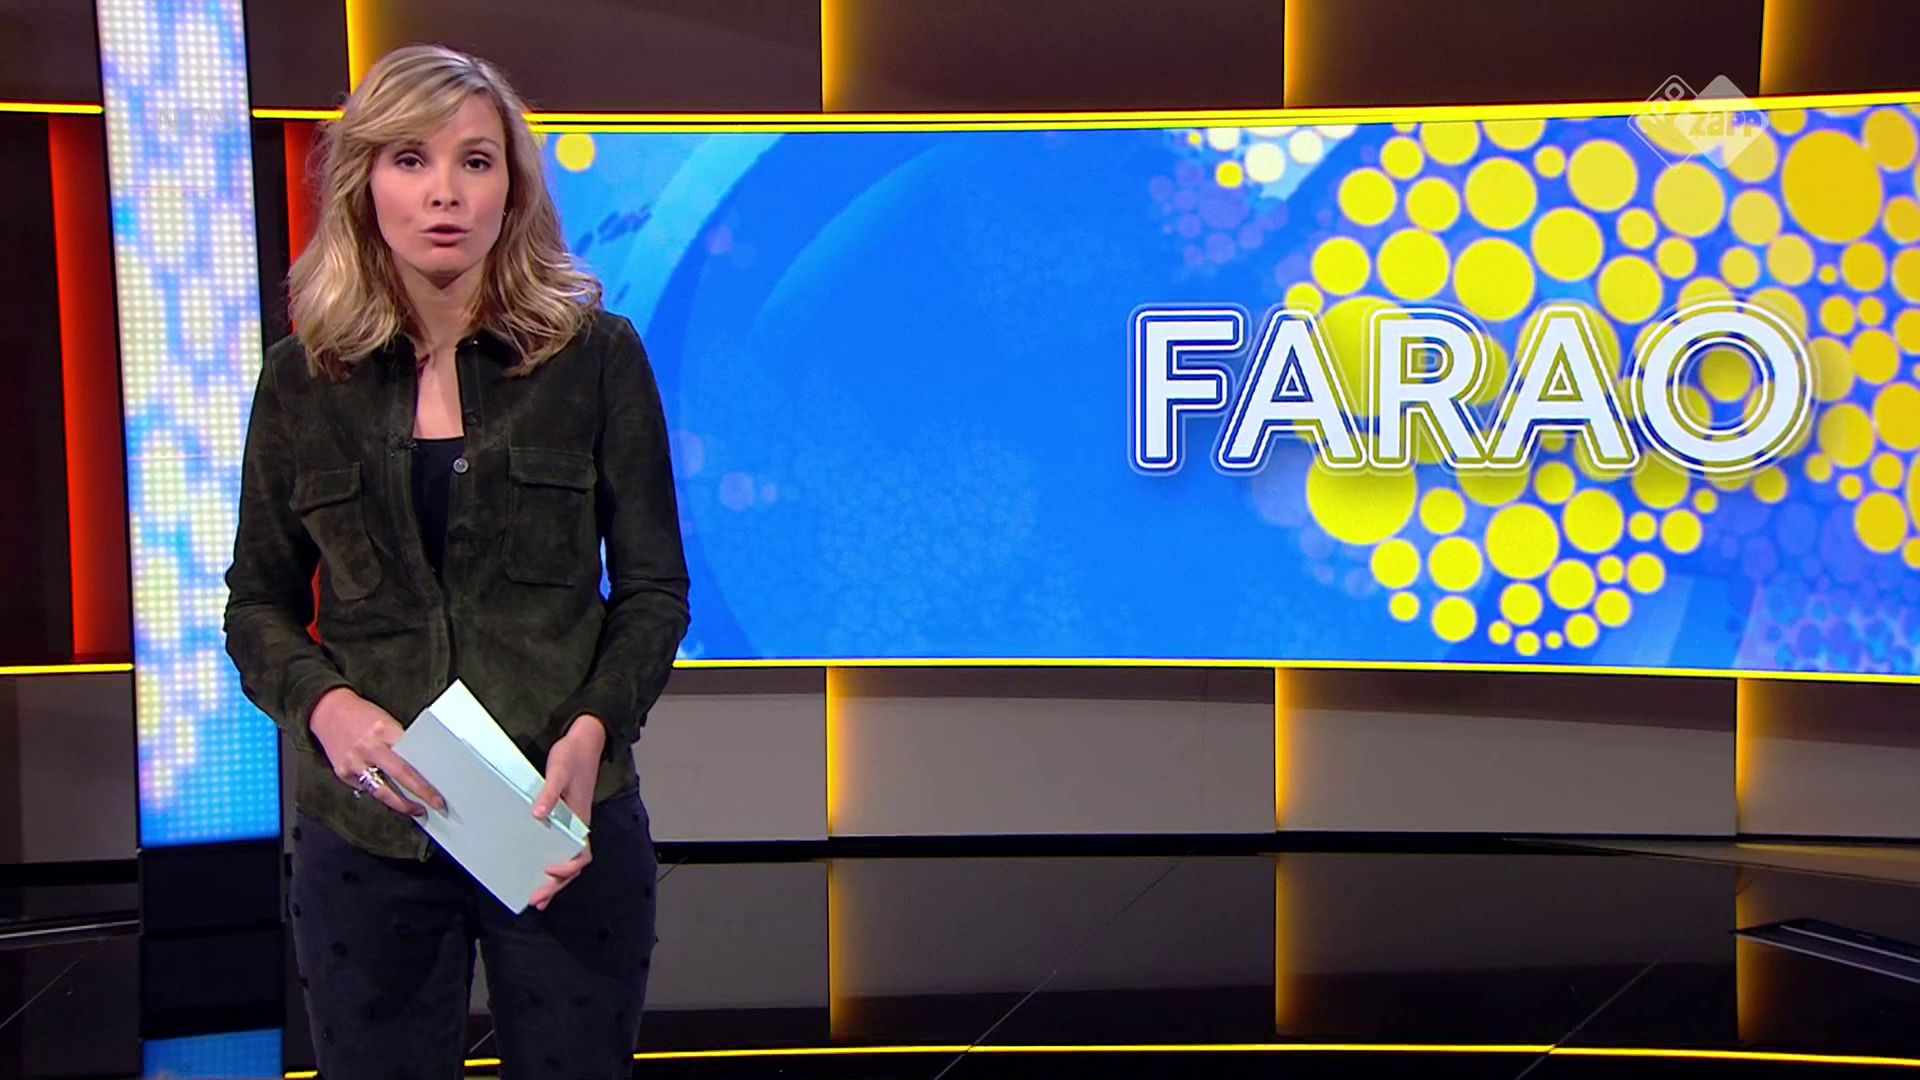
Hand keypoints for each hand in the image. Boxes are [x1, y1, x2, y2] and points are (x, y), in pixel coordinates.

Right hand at [309, 688, 444, 817]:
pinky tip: (390, 796)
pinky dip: (378, 792)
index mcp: (384, 731)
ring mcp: (354, 762)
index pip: (411, 757)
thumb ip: (400, 743)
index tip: (439, 790)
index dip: (426, 777)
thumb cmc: (363, 716)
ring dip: (400, 804)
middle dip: (420, 793)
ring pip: (381, 791)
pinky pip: (365, 788)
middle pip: (400, 775)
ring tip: (415, 809)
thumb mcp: (386, 722)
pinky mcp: (342, 773)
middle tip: (435, 805)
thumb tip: (419, 766)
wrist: (328, 710)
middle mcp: (369, 748)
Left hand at [528, 714, 605, 910]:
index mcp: (580, 818)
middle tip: (536, 899)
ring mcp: (572, 823)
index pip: (581, 855)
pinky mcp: (564, 817)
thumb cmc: (573, 756)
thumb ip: (550, 794)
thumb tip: (538, 816)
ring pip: (567, 860)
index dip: (567, 869)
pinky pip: (559, 847)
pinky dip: (551, 863)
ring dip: (555, 881)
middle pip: (573, 865)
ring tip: (537, 897)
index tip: (549, 873)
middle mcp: (578, 825)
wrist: (584, 740)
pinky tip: (538, 869)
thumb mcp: (558, 771)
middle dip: (556, 885)